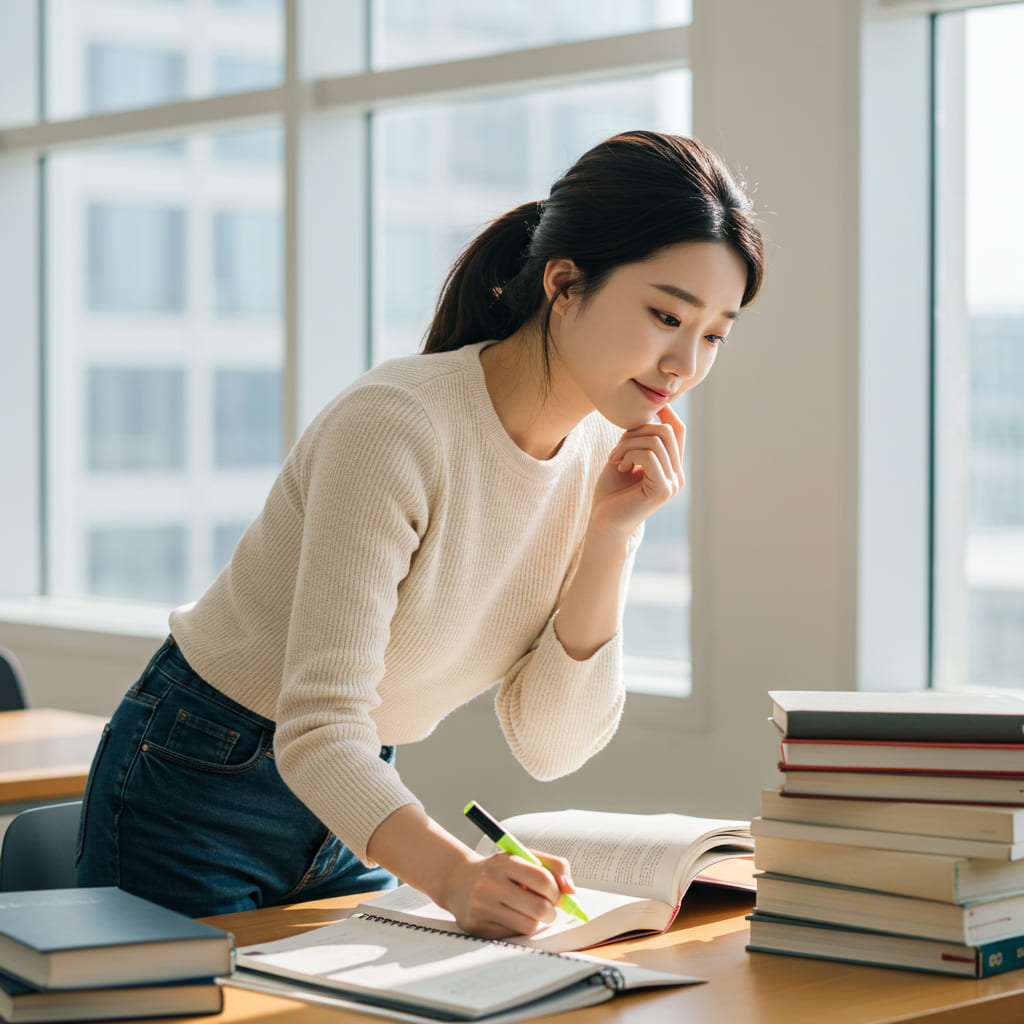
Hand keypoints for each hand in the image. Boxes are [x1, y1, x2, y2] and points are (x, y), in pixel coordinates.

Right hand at [442, 850, 573, 938]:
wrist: (458, 880)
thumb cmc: (498, 870)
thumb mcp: (522, 857)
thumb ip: (553, 866)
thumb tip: (572, 891)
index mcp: (505, 862)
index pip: (543, 880)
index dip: (557, 891)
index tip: (556, 894)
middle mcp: (491, 884)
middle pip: (539, 907)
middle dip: (551, 911)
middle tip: (547, 909)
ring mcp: (482, 907)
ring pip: (529, 926)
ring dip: (536, 922)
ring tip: (529, 913)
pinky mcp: (477, 927)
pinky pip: (512, 936)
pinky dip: (519, 929)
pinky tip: (511, 918)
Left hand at [591, 404, 685, 537]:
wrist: (602, 522)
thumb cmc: (610, 492)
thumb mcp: (624, 457)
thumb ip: (637, 439)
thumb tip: (647, 414)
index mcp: (670, 467)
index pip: (677, 430)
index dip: (664, 412)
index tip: (641, 408)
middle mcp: (677, 475)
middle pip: (667, 430)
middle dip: (636, 431)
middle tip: (617, 449)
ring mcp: (673, 483)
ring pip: (656, 441)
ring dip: (628, 445)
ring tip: (615, 459)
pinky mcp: (663, 490)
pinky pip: (649, 456)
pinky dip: (630, 455)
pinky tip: (619, 467)